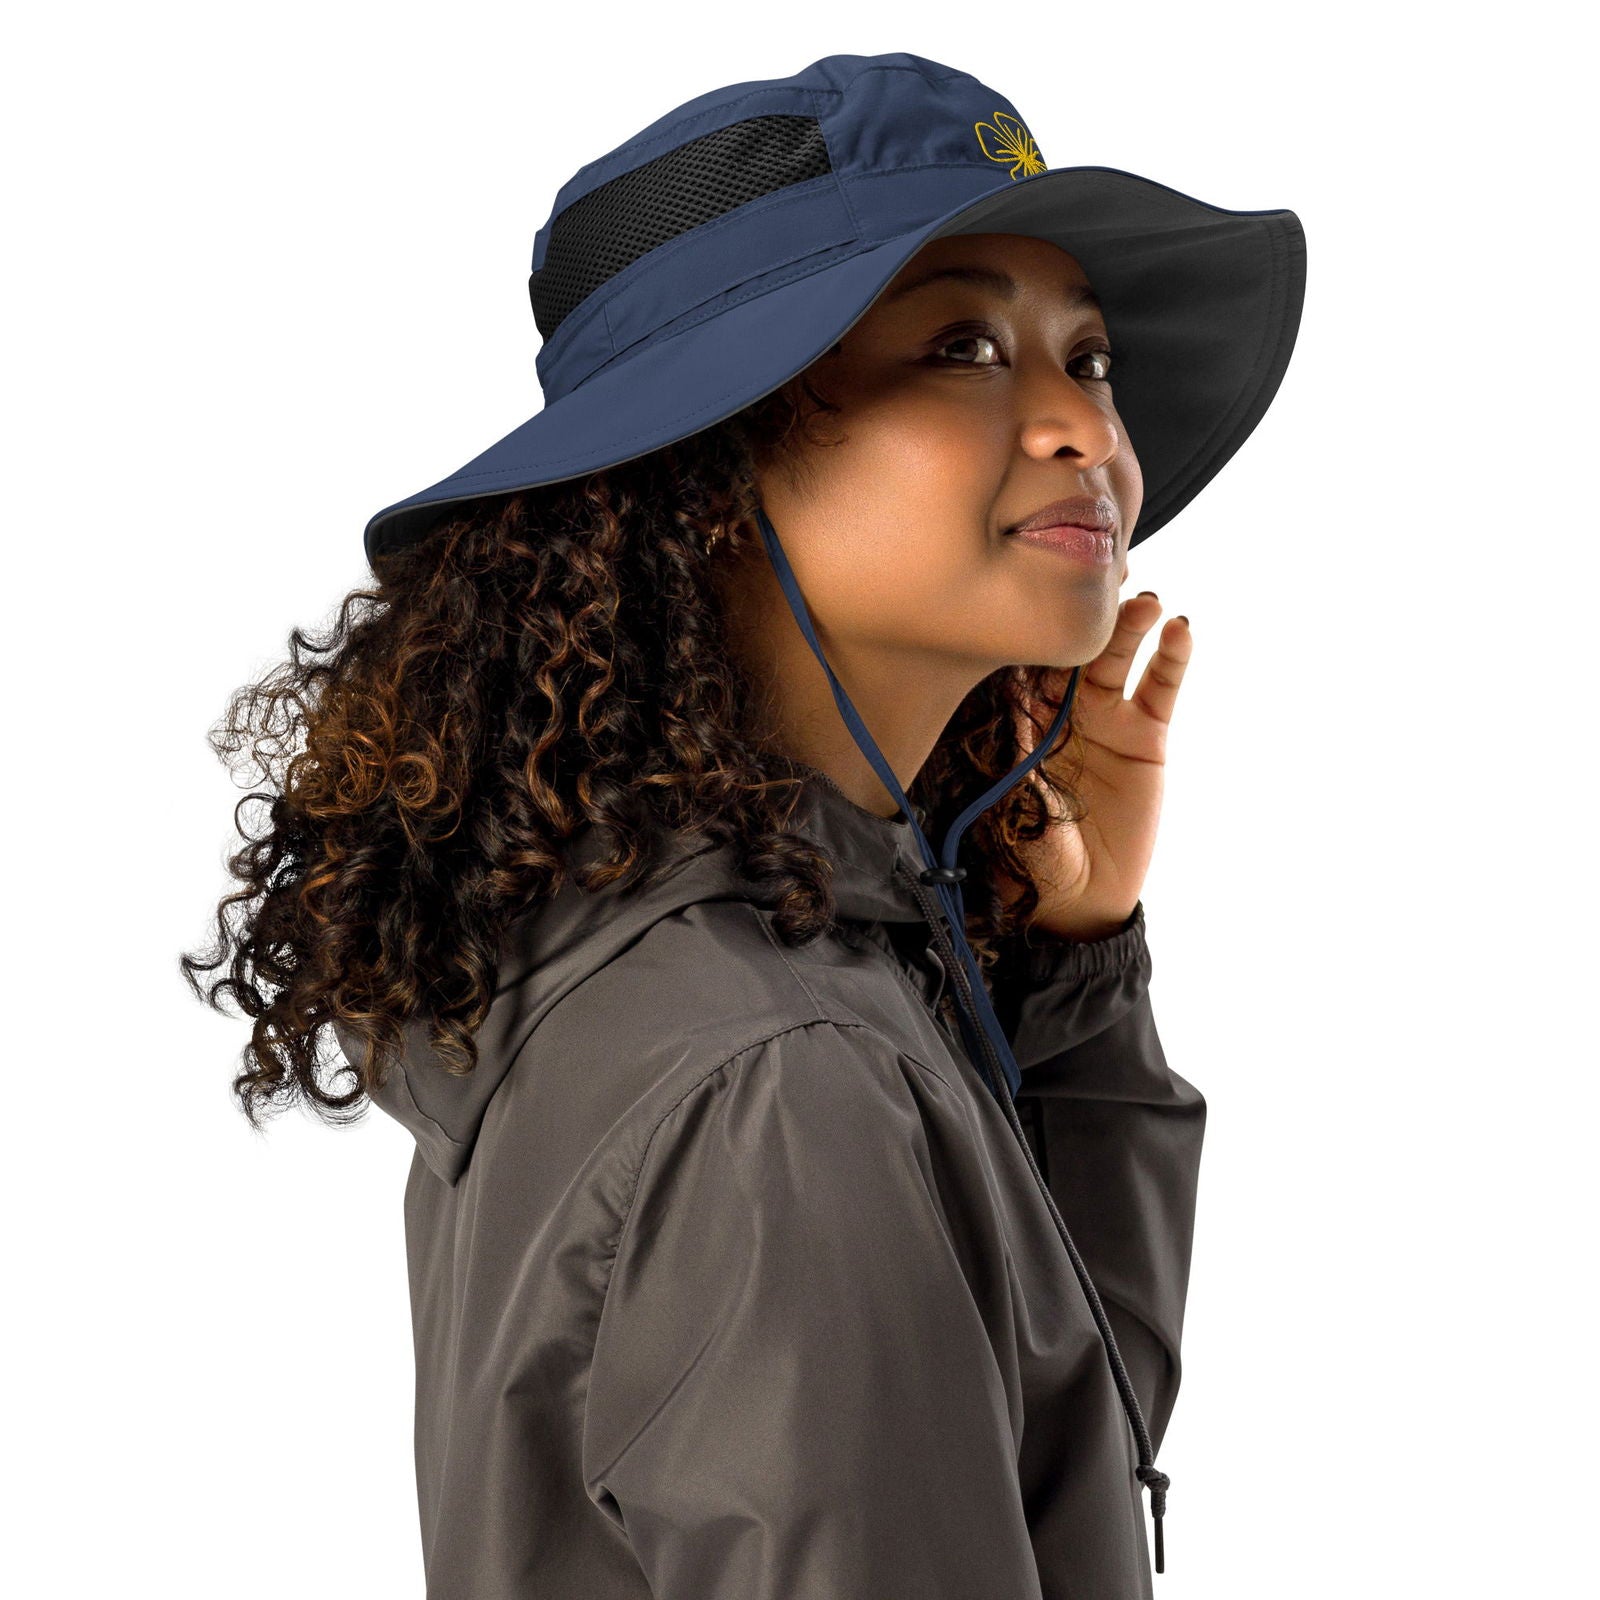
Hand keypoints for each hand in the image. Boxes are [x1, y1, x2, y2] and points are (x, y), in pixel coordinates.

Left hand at [996, 593, 1191, 940]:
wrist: (1079, 898)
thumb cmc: (1031, 854)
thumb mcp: (1018, 805)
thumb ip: (1022, 758)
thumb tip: (1018, 707)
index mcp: (1019, 719)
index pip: (1023, 665)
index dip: (1032, 631)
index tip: (1037, 597)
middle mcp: (1060, 709)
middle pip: (1072, 650)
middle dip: (1085, 619)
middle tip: (1101, 587)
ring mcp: (1105, 717)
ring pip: (1115, 659)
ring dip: (1130, 627)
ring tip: (1147, 603)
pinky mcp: (1146, 733)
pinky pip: (1160, 687)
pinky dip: (1173, 657)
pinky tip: (1182, 628)